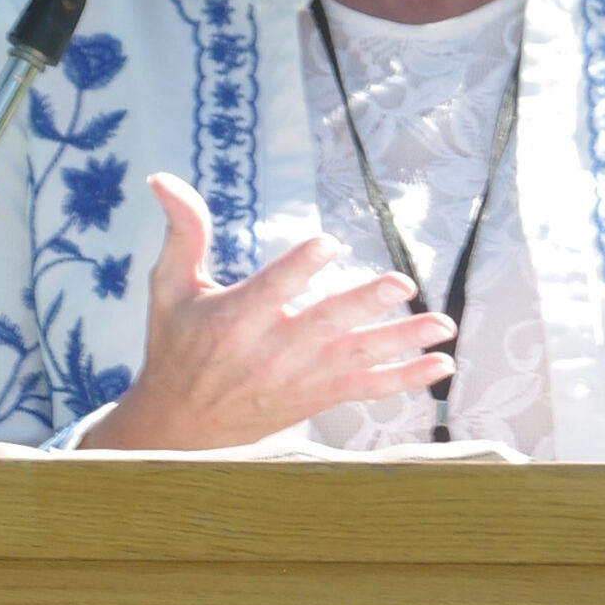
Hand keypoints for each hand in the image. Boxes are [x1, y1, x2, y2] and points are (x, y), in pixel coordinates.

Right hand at [91, 174, 453, 450]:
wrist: (180, 426)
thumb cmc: (176, 345)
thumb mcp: (169, 287)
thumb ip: (182, 232)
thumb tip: (163, 178)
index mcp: (234, 320)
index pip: (271, 291)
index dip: (299, 267)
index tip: (328, 242)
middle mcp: (271, 352)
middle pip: (324, 324)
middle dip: (365, 303)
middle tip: (403, 282)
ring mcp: (299, 378)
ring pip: (356, 357)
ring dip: (402, 341)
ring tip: (442, 326)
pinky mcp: (316, 397)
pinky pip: (366, 389)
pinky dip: (404, 380)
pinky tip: (440, 365)